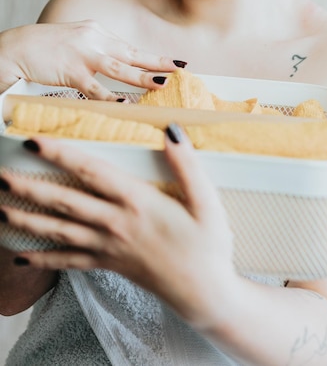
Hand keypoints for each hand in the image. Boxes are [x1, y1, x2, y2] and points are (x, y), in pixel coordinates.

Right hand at [0, 21, 185, 97]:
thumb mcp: (77, 41)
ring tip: (161, 84)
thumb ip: (98, 51)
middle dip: (158, 63)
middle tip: (180, 69)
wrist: (17, 46)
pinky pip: (94, 87)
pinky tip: (124, 103)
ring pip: (119, 68)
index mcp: (97, 32)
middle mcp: (94, 39)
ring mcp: (83, 54)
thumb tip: (120, 65)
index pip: (131, 48)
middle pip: (132, 54)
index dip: (154, 57)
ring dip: (142, 77)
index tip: (176, 63)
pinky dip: (110, 96)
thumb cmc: (47, 48)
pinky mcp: (70, 70)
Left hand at [0, 128, 234, 324]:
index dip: (60, 154)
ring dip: (25, 221)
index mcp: (137, 201)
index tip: (33, 141)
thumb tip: (170, 131)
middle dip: (28, 188)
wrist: (205, 295)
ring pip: (58, 232)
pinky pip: (67, 263)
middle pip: (63, 202)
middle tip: (0, 175)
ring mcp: (108, 248)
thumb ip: (187, 164)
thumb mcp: (207, 202)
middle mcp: (115, 224)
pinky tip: (20, 258)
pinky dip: (42, 260)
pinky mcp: (107, 265)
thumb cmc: (207, 246)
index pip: (90, 171)